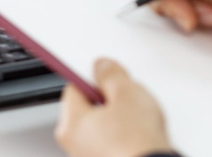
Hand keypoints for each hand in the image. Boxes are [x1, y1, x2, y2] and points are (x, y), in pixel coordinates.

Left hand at [54, 58, 171, 156]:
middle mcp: (73, 145)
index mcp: (71, 124)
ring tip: (139, 118)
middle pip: (87, 108)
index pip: (74, 87)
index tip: (109, 72)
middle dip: (108, 99)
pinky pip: (111, 143)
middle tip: (129, 96)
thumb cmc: (136, 142)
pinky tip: (140, 136)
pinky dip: (123, 137)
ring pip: (101, 126)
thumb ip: (111, 75)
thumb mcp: (127, 93)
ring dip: (117, 119)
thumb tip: (103, 67)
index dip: (94, 76)